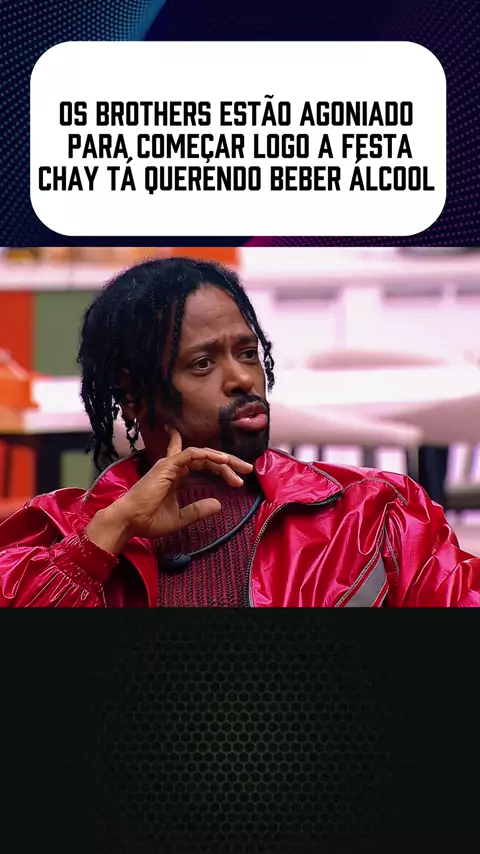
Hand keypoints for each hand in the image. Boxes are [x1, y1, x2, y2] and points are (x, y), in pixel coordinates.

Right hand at [86, 428, 252, 553]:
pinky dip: (208, 456)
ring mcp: (170, 465)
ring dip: (223, 460)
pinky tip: (223, 461)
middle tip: (247, 470)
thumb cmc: (149, 520)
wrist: (130, 522)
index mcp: (175, 476)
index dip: (218, 463)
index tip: (236, 473)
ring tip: (241, 469)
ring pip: (202, 455)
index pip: (199, 462)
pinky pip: (192, 455)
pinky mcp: (167, 466)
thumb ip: (198, 510)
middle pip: (206, 458)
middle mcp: (173, 467)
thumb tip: (219, 504)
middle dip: (228, 462)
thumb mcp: (181, 518)